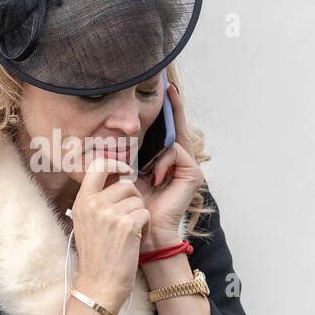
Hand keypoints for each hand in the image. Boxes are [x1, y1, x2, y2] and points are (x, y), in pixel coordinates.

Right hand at [70, 155, 150, 306]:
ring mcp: (109, 214)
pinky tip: (135, 241)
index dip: (115, 163)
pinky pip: (145, 214)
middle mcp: (93, 204)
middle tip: (128, 219)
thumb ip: (96, 200)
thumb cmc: (97, 257)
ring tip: (129, 234)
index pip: (98, 165)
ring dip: (139, 216)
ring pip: (138, 200)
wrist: (99, 286)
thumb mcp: (86, 223)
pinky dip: (145, 227)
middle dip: (133, 200)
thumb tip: (116, 177)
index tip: (124, 171)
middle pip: (126, 184)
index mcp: (82, 201)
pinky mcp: (127, 225)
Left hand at [135, 81, 203, 250]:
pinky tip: (155, 179)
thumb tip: (121, 128)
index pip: (169, 130)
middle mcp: (181, 162)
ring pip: (172, 142)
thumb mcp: (127, 171)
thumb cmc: (131, 204)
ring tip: (147, 175)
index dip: (171, 109)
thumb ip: (130, 153)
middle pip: (178, 128)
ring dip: (155, 155)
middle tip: (169, 86)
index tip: (168, 87)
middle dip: (174, 108)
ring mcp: (189, 168)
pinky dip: (162, 163)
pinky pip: (175, 153)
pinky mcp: (194, 174)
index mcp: (165, 161)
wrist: (142, 229)